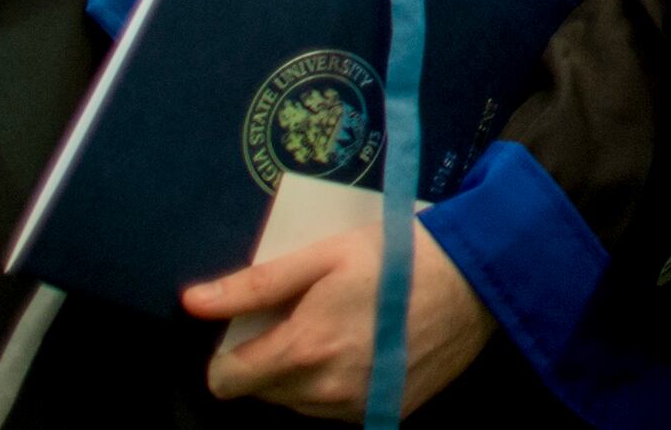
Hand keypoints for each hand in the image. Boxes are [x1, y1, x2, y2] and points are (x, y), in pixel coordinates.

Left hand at [183, 217, 492, 417]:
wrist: (477, 278)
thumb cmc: (397, 256)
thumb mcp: (323, 256)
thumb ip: (255, 284)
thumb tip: (192, 302)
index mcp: (301, 352)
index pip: (227, 380)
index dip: (229, 353)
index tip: (253, 326)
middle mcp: (324, 393)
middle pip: (263, 392)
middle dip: (270, 359)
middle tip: (303, 316)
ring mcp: (358, 409)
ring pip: (299, 403)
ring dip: (303, 374)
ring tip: (338, 329)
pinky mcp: (386, 415)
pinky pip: (337, 410)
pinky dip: (337, 384)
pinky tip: (365, 348)